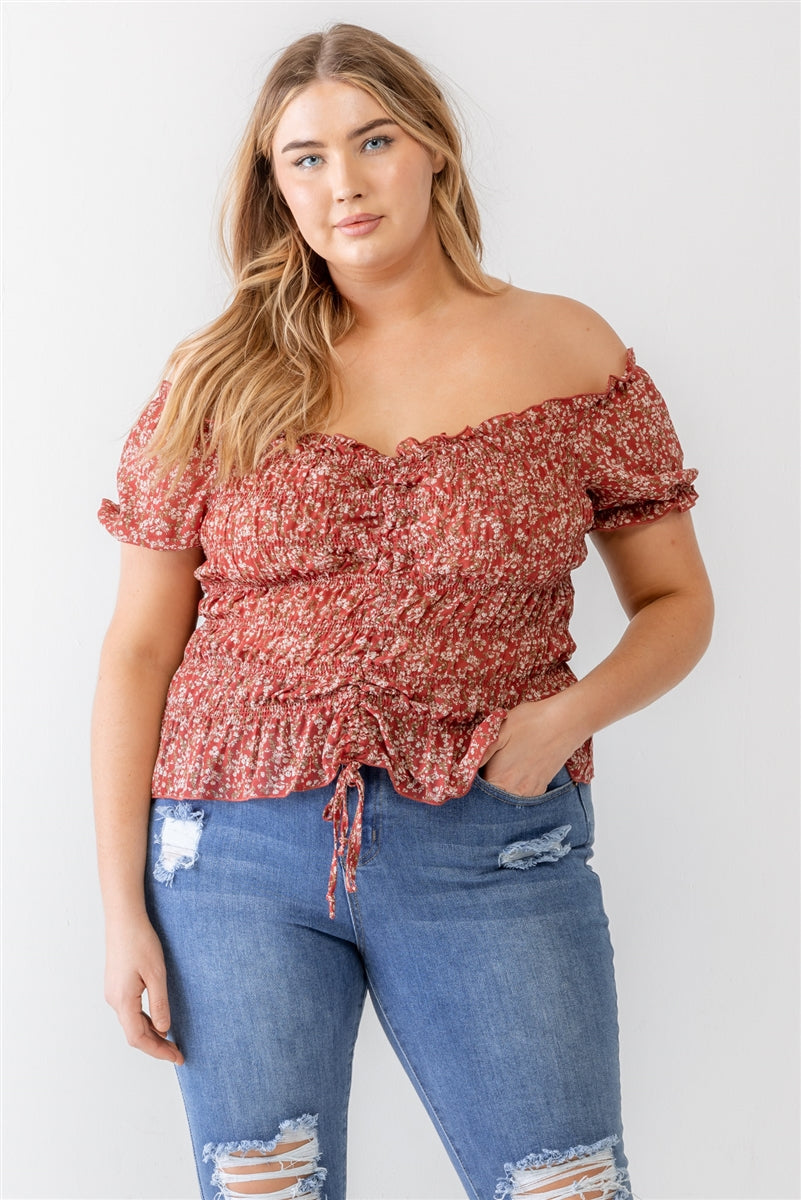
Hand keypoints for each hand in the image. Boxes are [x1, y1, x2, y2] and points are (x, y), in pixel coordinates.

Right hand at [104, 912, 183, 1063]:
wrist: (124, 919)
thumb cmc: (140, 942)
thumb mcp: (156, 974)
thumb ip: (159, 1004)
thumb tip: (164, 1030)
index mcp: (123, 1001)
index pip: (139, 1038)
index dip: (158, 1051)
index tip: (176, 1057)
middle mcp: (114, 1000)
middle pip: (134, 1034)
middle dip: (156, 1046)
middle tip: (177, 1052)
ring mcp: (113, 993)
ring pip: (131, 1023)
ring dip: (150, 1035)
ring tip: (171, 1040)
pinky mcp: (117, 986)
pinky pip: (130, 1012)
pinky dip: (144, 1022)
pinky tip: (158, 1021)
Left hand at [479, 694, 582, 795]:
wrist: (565, 722)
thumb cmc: (531, 721)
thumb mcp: (500, 730)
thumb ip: (481, 752)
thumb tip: (465, 767)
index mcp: (499, 777)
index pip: (478, 790)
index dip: (473, 781)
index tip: (474, 771)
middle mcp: (514, 789)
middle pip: (493, 797)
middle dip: (487, 787)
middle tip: (489, 767)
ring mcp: (530, 790)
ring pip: (509, 798)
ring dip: (503, 789)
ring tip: (505, 770)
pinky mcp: (542, 786)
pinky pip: (525, 795)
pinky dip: (518, 789)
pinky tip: (518, 773)